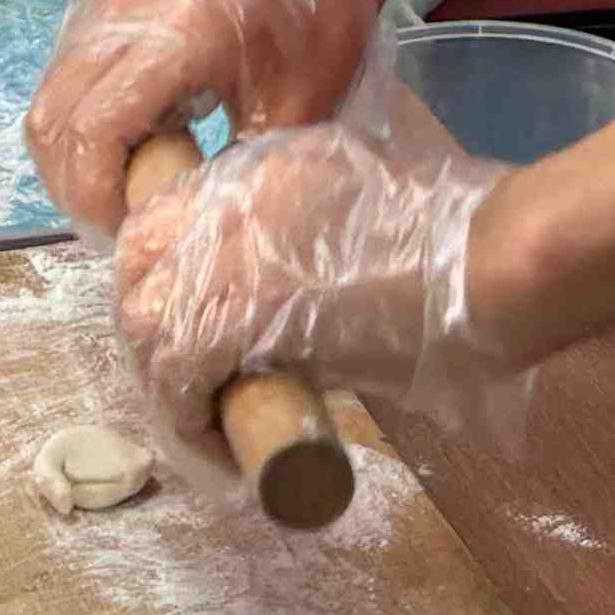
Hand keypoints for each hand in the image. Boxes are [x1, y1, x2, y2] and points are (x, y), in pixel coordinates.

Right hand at [20, 0, 384, 237]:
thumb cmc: (316, 28)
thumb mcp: (294, 112)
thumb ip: (234, 173)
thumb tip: (179, 233)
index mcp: (179, 34)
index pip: (92, 130)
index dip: (95, 195)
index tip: (130, 229)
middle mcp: (124, 10)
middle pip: (51, 119)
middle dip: (74, 185)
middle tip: (119, 221)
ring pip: (46, 99)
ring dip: (69, 156)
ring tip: (118, 189)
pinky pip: (59, 75)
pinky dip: (75, 121)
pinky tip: (121, 144)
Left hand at [110, 106, 520, 448]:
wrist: (478, 263)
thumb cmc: (449, 236)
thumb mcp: (358, 198)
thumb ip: (306, 218)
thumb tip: (288, 270)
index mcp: (254, 170)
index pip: (161, 215)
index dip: (159, 271)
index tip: (181, 312)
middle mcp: (222, 204)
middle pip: (137, 263)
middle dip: (148, 322)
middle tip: (187, 372)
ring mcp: (222, 259)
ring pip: (143, 322)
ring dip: (163, 374)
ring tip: (202, 415)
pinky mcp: (234, 320)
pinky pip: (176, 377)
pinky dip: (187, 418)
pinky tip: (218, 445)